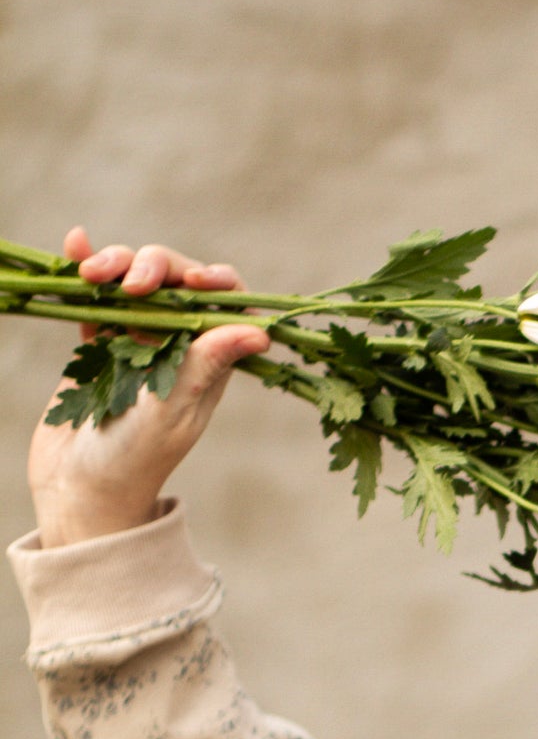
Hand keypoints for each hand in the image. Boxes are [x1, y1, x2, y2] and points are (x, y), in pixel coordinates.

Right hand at [27, 227, 268, 549]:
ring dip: (116, 264)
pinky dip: (89, 269)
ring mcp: (137, 343)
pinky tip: (75, 247)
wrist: (77, 491)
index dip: (216, 283)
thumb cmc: (130, 462)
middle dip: (154, 267)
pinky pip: (98, 297)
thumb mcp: (170, 413)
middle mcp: (178, 349)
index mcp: (208, 366)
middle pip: (176, 283)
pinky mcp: (99, 344)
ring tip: (90, 273)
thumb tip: (260, 330)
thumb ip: (205, 365)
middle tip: (130, 283)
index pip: (227, 307)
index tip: (194, 281)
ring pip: (136, 282)